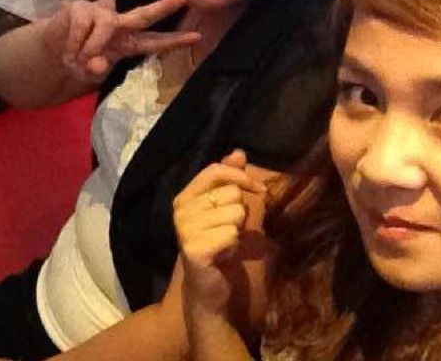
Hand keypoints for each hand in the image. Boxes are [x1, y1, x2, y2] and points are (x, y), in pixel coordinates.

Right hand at [42, 0, 200, 79]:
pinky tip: (68, 49)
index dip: (174, 40)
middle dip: (164, 7)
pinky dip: (75, 44)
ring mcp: (100, 13)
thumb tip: (97, 63)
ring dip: (91, 47)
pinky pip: (82, 28)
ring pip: (106, 27)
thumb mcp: (90, 70)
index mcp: (127, 41)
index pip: (154, 41)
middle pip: (144, 15)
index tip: (196, 37)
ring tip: (76, 59)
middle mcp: (118, 24)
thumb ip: (96, 69)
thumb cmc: (81, 58)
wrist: (54, 48)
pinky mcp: (81, 8)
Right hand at [173, 150, 266, 313]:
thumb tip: (238, 152)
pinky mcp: (194, 248)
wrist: (206, 288)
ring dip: (237, 230)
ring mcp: (185, 229)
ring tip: (224, 241)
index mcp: (184, 196)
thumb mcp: (223, 207)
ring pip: (235, 213)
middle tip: (226, 229)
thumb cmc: (216, 244)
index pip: (215, 170)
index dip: (241, 176)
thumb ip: (228, 179)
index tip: (259, 188)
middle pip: (231, 193)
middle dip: (239, 211)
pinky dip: (234, 245)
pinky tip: (223, 255)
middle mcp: (180, 209)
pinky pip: (231, 233)